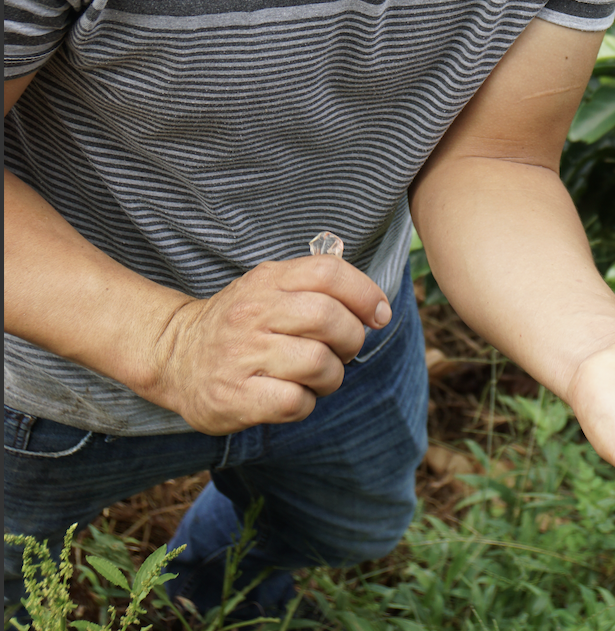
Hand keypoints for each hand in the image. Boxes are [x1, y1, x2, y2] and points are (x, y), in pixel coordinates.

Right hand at [145, 256, 391, 434]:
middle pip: (329, 318)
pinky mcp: (235, 397)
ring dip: (331, 375)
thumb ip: (314, 286)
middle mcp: (254, 313)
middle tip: (344, 351)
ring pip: (318, 363)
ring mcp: (242, 355)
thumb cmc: (239, 323)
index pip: (329, 272)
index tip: (378, 314)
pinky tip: (294, 395)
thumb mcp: (268, 287)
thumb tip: (372, 306)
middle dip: (352, 339)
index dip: (365, 293)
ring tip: (318, 376)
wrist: (175, 355)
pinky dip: (307, 402)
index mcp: (268, 280)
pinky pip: (296, 401)